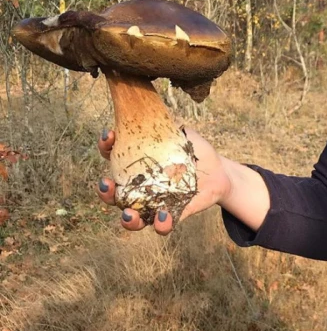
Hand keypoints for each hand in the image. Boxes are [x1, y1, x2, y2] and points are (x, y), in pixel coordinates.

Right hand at [96, 127, 231, 233]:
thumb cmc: (195, 151)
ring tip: (129, 213)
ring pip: (131, 216)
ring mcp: (153, 204)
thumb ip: (170, 123)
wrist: (219, 172)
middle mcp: (138, 187)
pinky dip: (161, 224)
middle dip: (105, 191)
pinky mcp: (171, 217)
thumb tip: (156, 105)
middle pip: (113, 193)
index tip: (110, 135)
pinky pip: (162, 226)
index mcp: (136, 163)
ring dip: (126, 217)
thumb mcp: (183, 134)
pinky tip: (164, 217)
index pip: (112, 154)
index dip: (106, 145)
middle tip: (107, 184)